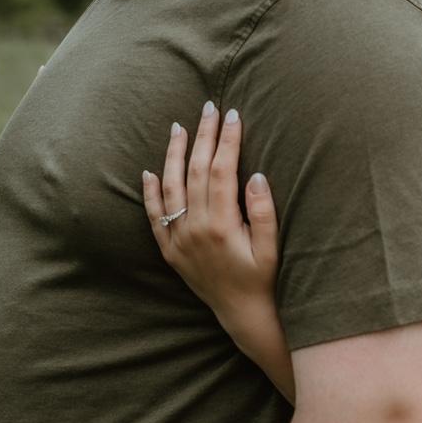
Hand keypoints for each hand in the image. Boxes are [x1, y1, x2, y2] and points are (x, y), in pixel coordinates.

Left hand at [142, 102, 280, 323]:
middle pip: (195, 171)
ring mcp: (179, 240)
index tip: (233, 115)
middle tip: (209, 108)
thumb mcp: (272, 248)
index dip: (227, 140)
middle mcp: (194, 229)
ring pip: (170, 187)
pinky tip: (149, 171)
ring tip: (179, 127)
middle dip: (203, 136)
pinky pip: (154, 217)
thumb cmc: (263, 280)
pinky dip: (150, 193)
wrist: (242, 314)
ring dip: (174, 155)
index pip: (221, 171)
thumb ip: (262, 212)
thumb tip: (255, 175)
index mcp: (221, 225)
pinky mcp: (170, 251)